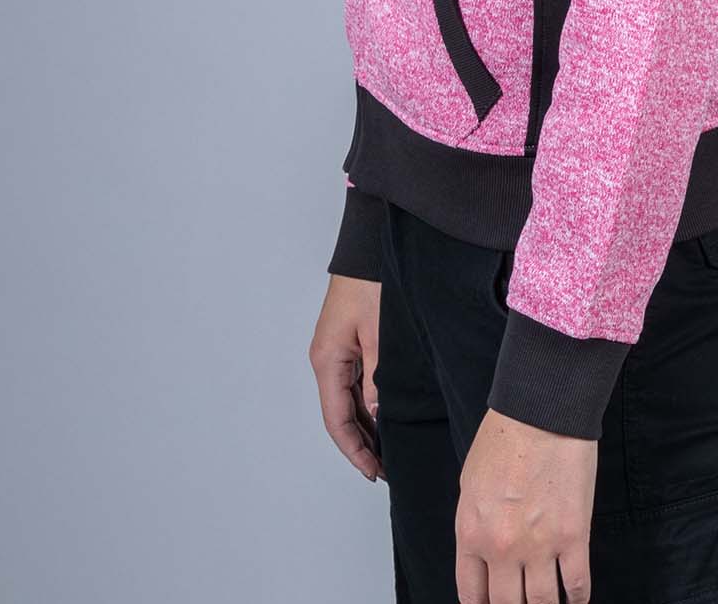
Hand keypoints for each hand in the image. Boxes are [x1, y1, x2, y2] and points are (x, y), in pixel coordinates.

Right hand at [310, 274, 382, 480]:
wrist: (369, 247)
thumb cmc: (372, 282)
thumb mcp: (380, 334)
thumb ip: (379, 377)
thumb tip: (378, 416)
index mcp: (327, 360)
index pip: (336, 420)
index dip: (355, 450)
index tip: (372, 471)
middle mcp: (327, 360)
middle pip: (341, 414)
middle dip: (362, 443)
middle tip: (386, 468)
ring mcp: (338, 352)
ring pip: (349, 400)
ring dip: (366, 425)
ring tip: (389, 450)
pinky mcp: (349, 342)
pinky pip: (357, 382)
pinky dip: (369, 403)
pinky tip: (386, 415)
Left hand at [456, 409, 597, 603]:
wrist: (542, 410)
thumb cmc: (505, 437)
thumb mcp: (471, 484)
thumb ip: (475, 524)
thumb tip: (485, 552)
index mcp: (471, 534)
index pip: (472, 596)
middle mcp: (501, 549)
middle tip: (524, 602)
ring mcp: (539, 546)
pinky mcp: (573, 536)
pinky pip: (576, 584)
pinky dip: (577, 598)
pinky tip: (577, 598)